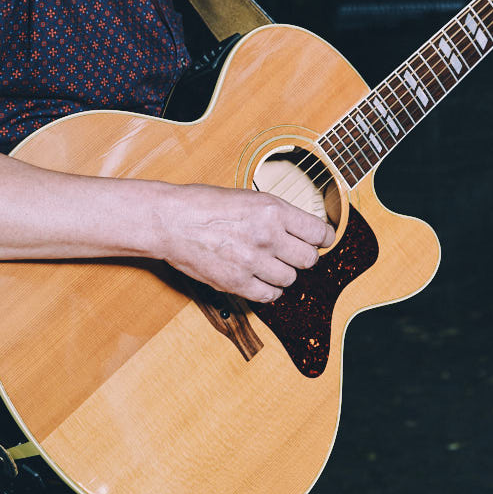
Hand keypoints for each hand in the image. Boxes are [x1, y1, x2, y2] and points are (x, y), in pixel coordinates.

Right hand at [156, 183, 335, 303]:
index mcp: (273, 209)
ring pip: (290, 279)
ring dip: (283, 273)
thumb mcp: (248, 197)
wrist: (170, 220)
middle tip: (291, 253)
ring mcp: (253, 261)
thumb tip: (300, 229)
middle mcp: (267, 235)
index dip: (322, 238)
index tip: (319, 240)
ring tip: (268, 264)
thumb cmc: (203, 204)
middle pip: (309, 259)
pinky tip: (259, 279)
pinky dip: (268, 290)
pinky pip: (269, 296)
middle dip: (303, 256)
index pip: (319, 232)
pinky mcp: (237, 282)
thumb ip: (276, 214)